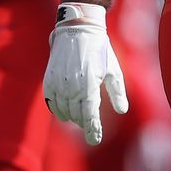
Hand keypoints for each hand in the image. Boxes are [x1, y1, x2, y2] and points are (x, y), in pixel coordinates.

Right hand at [44, 2, 129, 144]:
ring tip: (80, 116)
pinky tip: (65, 110)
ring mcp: (58, 85)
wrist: (77, 30)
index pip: (90, 116)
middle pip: (77, 116)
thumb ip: (117, 92)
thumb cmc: (99, 50)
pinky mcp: (49, 81)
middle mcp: (72, 88)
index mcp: (89, 85)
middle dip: (84, 122)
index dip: (92, 130)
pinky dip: (58, 110)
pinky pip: (52, 103)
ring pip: (64, 112)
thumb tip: (122, 111)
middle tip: (91, 125)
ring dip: (72, 117)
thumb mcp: (113, 70)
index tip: (95, 140)